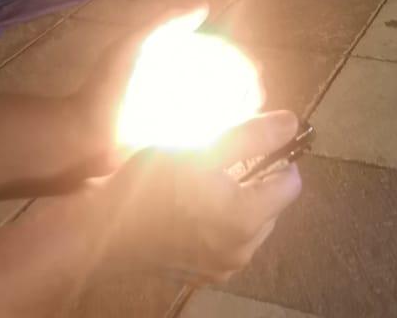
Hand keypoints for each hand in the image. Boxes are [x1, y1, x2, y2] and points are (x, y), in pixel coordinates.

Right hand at [90, 111, 301, 282]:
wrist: (103, 230)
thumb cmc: (152, 183)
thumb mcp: (203, 148)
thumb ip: (252, 136)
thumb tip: (293, 122)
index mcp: (247, 219)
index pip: (291, 184)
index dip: (280, 156)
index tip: (256, 141)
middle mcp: (241, 250)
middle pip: (273, 205)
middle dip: (259, 179)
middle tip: (225, 157)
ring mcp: (221, 266)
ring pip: (251, 223)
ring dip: (239, 199)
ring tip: (207, 177)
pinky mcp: (202, 273)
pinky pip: (228, 239)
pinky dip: (221, 219)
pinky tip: (192, 202)